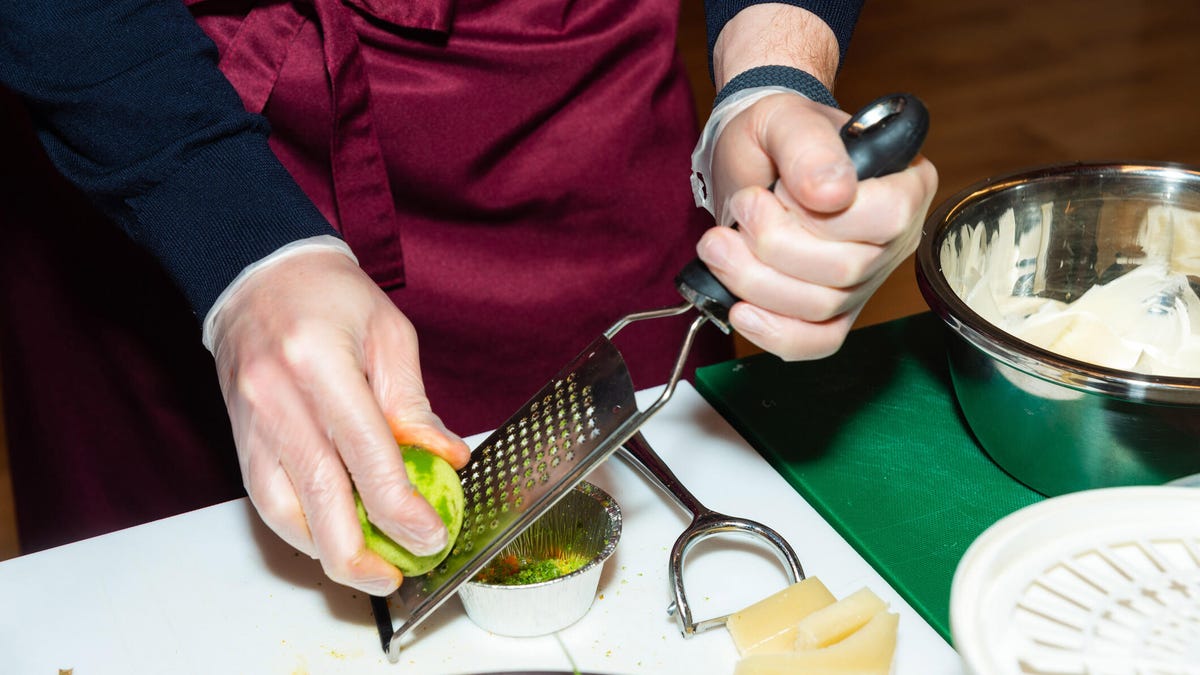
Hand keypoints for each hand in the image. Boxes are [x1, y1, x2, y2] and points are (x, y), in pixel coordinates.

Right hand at [208, 249, 470, 595]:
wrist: (257, 274)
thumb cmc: (329, 296)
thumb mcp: (388, 333)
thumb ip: (414, 402)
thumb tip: (446, 457)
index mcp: (320, 362)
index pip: (366, 451)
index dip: (400, 505)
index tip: (431, 535)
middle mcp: (278, 396)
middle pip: (319, 493)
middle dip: (361, 549)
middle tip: (401, 574)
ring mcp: (252, 420)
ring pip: (284, 508)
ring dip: (327, 551)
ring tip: (370, 572)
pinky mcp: (240, 437)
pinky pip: (265, 499)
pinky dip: (300, 531)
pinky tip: (331, 544)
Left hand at [698, 93, 937, 359]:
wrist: (752, 158)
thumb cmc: (776, 134)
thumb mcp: (785, 118)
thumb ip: (809, 146)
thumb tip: (833, 193)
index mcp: (905, 184)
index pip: (886, 216)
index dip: (822, 214)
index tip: (778, 189)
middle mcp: (894, 239)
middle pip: (848, 269)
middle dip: (775, 245)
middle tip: (739, 210)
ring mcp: (864, 280)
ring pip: (822, 307)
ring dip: (756, 281)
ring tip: (718, 245)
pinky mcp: (832, 312)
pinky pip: (816, 342)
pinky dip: (775, 333)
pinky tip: (741, 310)